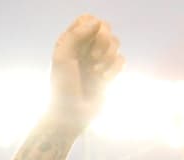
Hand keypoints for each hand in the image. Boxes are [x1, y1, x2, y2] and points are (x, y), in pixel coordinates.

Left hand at [47, 15, 123, 134]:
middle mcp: (84, 48)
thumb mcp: (62, 59)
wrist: (71, 116)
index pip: (87, 20)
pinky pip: (121, 60)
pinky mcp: (108, 72)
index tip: (87, 44)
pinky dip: (114, 69)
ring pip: (115, 43)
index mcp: (70, 42)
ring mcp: (98, 60)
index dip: (92, 28)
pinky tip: (103, 80)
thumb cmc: (62, 88)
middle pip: (105, 28)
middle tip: (93, 59)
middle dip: (103, 43)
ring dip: (107, 58)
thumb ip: (75, 37)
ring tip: (95, 72)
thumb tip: (97, 23)